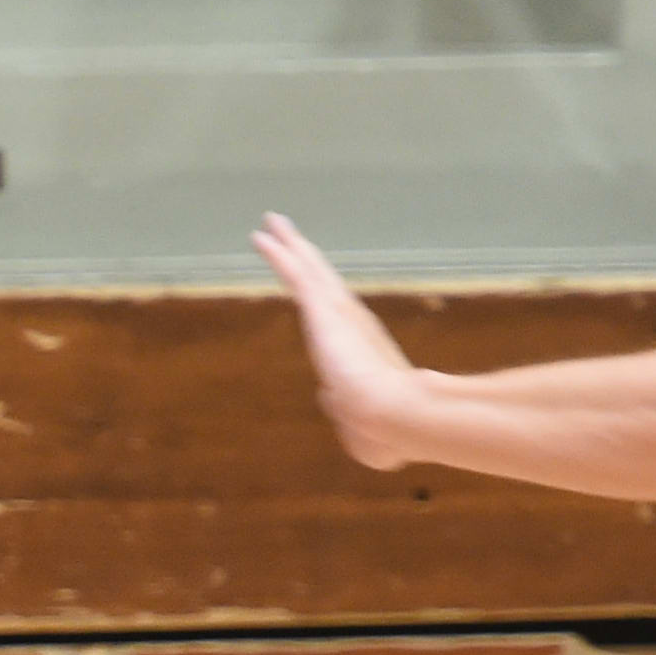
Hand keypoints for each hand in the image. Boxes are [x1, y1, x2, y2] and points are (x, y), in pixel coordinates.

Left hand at [254, 214, 426, 471]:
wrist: (395, 418)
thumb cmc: (383, 432)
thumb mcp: (363, 426)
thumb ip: (344, 412)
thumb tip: (329, 399)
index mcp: (362, 351)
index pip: (338, 317)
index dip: (324, 296)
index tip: (312, 280)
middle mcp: (353, 323)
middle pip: (323, 280)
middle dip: (306, 256)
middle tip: (288, 234)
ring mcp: (339, 313)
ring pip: (309, 269)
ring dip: (290, 245)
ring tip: (272, 222)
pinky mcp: (323, 311)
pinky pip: (296, 274)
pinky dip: (279, 253)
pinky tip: (260, 236)